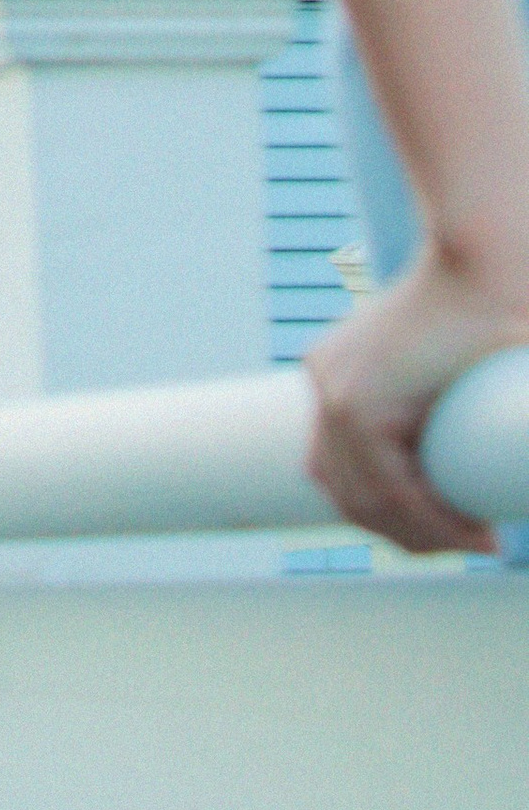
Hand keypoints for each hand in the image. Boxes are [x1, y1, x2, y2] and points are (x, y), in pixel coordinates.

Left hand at [303, 241, 528, 552]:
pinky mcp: (358, 405)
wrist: (483, 266)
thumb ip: (440, 391)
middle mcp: (326, 385)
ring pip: (367, 500)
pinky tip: (472, 533)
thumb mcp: (451, 357)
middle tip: (468, 543)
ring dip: (424, 537)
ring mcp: (335, 394)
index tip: (452, 529)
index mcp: (340, 377)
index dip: (395, 514)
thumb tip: (471, 429)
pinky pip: (388, 488)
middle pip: (350, 492)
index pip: (346, 470)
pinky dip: (430, 522)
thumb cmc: (482, 307)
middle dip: (408, 533)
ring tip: (476, 542)